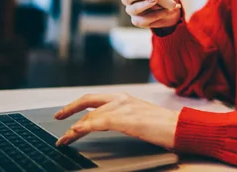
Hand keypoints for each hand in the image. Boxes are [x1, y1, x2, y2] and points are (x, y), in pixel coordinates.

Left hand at [53, 93, 179, 148]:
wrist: (180, 127)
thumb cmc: (164, 127)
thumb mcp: (139, 119)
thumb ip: (122, 118)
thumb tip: (105, 125)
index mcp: (126, 98)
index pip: (95, 99)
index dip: (77, 104)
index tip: (65, 113)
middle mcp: (123, 99)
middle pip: (89, 102)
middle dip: (70, 109)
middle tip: (57, 119)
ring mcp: (125, 107)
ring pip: (92, 114)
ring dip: (75, 127)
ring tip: (65, 138)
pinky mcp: (127, 118)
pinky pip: (100, 121)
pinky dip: (86, 126)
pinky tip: (76, 131)